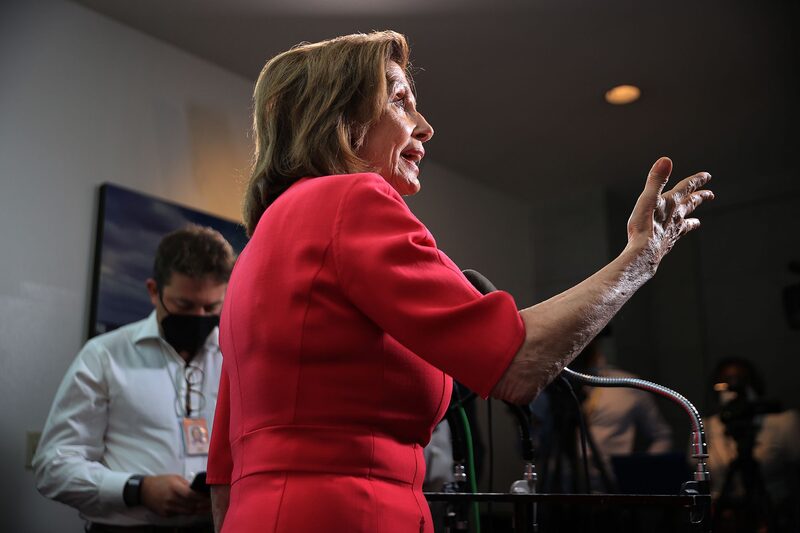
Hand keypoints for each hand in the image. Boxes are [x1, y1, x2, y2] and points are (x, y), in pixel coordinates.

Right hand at [140, 474, 210, 516]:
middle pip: (191, 505)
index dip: (202, 497)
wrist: (143, 490)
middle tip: (212, 504)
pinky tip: (195, 509)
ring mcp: (168, 508)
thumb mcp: (174, 478)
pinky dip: (187, 512)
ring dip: (198, 510)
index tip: (210, 496)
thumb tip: (198, 489)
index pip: (191, 495)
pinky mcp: (165, 514)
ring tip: (207, 508)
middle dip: (203, 505)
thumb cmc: (161, 481)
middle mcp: (171, 499)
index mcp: (174, 488)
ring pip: (187, 512)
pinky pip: (179, 514)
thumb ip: (186, 484)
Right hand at [626, 157, 713, 271]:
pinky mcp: (667, 243)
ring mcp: (673, 231)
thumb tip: (666, 160)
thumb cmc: (644, 226)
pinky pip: (677, 236)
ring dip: (692, 220)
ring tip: (697, 222)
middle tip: (709, 195)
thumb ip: (656, 179)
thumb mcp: (647, 198)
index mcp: (671, 203)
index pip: (687, 188)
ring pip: (686, 222)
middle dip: (700, 198)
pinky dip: (680, 235)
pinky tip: (678, 237)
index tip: (706, 176)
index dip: (696, 180)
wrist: (644, 252)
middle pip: (690, 204)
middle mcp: (675, 216)